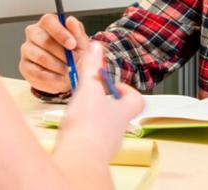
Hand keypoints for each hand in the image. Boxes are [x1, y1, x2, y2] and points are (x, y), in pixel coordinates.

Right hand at [19, 13, 91, 93]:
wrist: (68, 72)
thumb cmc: (73, 52)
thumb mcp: (80, 41)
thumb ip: (77, 30)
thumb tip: (70, 21)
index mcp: (47, 23)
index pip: (48, 21)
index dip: (60, 33)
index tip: (72, 44)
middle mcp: (33, 33)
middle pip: (44, 40)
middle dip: (62, 53)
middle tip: (73, 61)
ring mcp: (27, 49)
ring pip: (41, 57)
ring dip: (59, 66)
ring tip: (69, 70)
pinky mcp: (24, 66)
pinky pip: (37, 73)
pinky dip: (52, 78)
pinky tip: (60, 78)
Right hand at [53, 43, 143, 185]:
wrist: (79, 161)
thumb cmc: (87, 128)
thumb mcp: (88, 89)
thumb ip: (91, 67)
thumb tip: (96, 46)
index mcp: (123, 112)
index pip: (136, 99)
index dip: (125, 89)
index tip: (109, 83)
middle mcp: (118, 129)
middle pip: (119, 112)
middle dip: (104, 102)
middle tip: (89, 95)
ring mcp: (107, 144)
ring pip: (105, 127)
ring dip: (93, 117)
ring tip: (78, 112)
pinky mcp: (92, 155)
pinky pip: (92, 141)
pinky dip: (83, 133)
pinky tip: (71, 129)